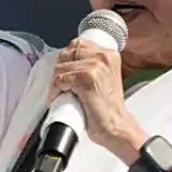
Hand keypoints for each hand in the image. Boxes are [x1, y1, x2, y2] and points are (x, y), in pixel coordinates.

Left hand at [48, 39, 147, 162]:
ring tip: (61, 94)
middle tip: (61, 86)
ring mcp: (95, 67)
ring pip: (60, 68)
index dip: (67, 59)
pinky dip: (55, 91)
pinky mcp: (86, 79)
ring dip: (56, 83)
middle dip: (60, 70)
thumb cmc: (108, 108)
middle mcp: (103, 56)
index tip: (65, 73)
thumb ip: (90, 65)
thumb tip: (66, 62)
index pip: (77, 44)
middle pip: (66, 54)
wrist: (117, 127)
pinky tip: (59, 99)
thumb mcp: (103, 78)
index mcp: (109, 54)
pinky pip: (59, 80)